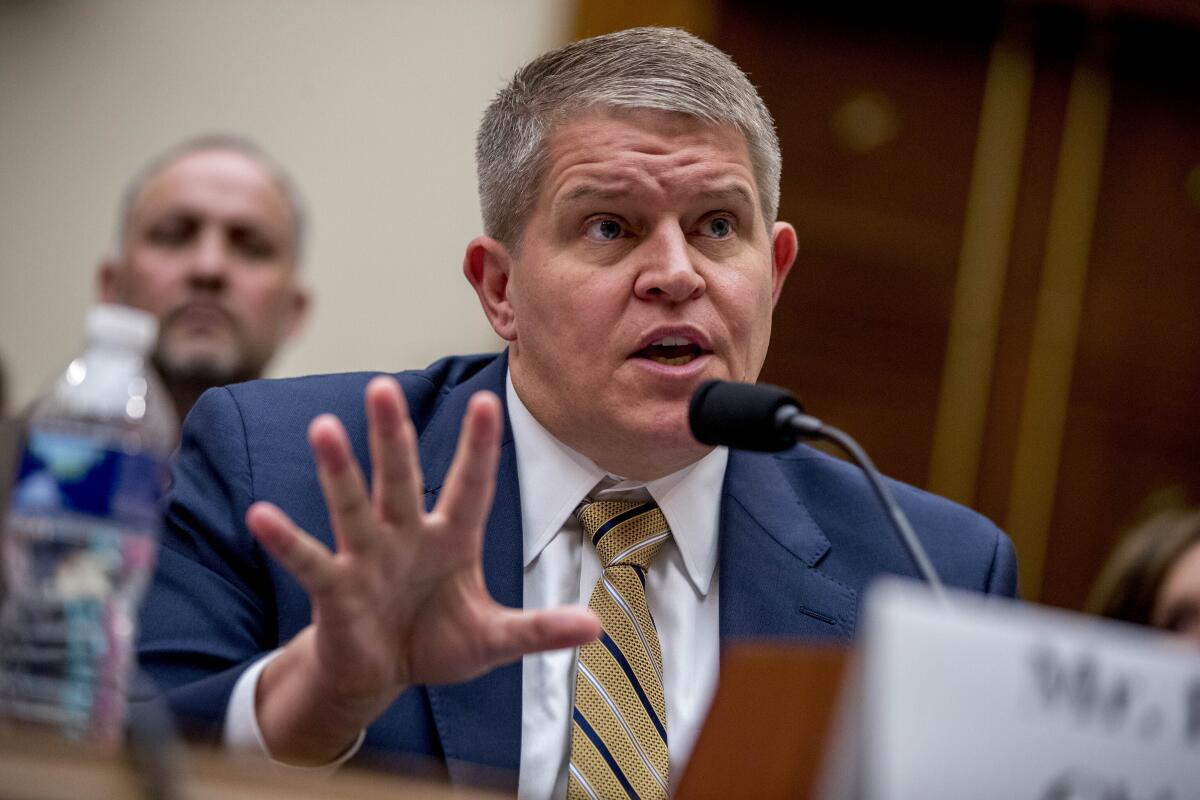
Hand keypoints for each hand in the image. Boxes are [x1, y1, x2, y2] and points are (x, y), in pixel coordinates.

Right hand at [244, 377, 599, 763]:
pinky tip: (262, 515)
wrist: (384, 673)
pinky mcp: (334, 587)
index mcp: (452, 538)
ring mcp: (368, 557)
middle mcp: (407, 535)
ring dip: (338, 471)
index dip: (478, 448)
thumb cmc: (438, 641)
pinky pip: (309, 559)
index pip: (470, 485)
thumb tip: (597, 628)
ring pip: (353, 505)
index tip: (488, 400)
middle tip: (384, 387)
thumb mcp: (494, 638)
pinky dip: (286, 540)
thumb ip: (539, 630)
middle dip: (394, 436)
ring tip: (323, 428)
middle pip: (402, 478)